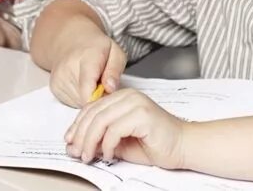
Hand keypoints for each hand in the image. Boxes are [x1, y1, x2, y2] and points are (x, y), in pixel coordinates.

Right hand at [49, 34, 124, 107]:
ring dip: (89, 98)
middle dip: (98, 97)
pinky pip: (72, 103)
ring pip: (79, 104)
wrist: (70, 41)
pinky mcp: (54, 87)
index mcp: (86, 58)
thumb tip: (110, 88)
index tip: (107, 93)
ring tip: (92, 82)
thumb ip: (115, 70)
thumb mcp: (115, 52)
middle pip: (86, 99)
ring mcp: (58, 79)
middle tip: (103, 84)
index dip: (100, 99)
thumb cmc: (96, 47)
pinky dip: (80, 98)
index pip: (88, 88)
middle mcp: (68, 68)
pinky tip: (82, 85)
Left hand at [66, 88, 186, 168]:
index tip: (69, 141)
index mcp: (122, 98)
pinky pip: (114, 129)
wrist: (183, 146)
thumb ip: (101, 141)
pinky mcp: (142, 114)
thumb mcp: (120, 143)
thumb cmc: (155, 144)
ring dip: (90, 141)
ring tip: (88, 156)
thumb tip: (77, 146)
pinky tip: (109, 155)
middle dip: (80, 135)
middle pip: (93, 114)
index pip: (92, 108)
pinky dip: (108, 145)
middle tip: (76, 152)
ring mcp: (135, 103)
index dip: (77, 125)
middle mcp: (128, 96)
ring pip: (101, 121)